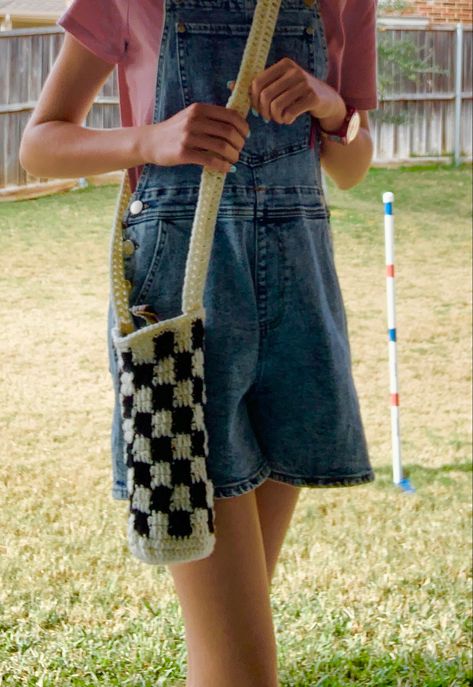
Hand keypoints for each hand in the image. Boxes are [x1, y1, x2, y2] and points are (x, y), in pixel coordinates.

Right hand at [140, 102, 249, 173]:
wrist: (151, 141)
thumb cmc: (176, 131)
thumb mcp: (192, 117)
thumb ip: (211, 119)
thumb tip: (237, 128)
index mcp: (200, 109)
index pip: (231, 115)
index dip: (243, 127)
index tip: (245, 136)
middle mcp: (194, 120)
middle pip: (229, 132)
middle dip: (239, 143)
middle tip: (239, 150)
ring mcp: (188, 137)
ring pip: (222, 146)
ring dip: (233, 156)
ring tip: (233, 160)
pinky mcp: (183, 153)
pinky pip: (210, 160)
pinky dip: (222, 166)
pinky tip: (225, 168)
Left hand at [229, 57, 344, 127]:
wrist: (327, 100)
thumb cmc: (297, 94)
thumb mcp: (279, 85)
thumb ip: (258, 85)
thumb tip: (230, 85)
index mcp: (283, 64)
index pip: (257, 83)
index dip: (253, 100)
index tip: (259, 109)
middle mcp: (293, 70)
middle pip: (265, 96)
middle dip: (264, 112)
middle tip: (269, 117)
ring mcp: (304, 83)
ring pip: (276, 106)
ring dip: (275, 118)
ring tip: (280, 118)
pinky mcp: (312, 97)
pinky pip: (289, 113)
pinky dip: (286, 120)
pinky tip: (290, 118)